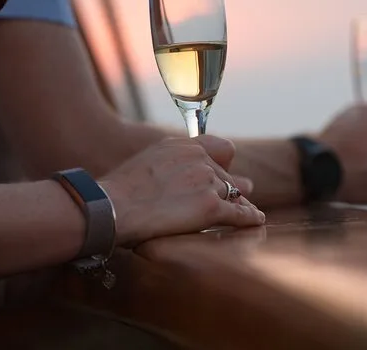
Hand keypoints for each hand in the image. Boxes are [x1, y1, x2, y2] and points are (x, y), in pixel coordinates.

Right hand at [99, 137, 264, 246]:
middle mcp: (199, 159)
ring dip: (239, 203)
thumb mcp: (148, 160)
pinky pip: (239, 212)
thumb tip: (185, 172)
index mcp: (184, 146)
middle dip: (231, 188)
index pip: (221, 148)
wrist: (110, 207)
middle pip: (227, 176)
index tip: (224, 172)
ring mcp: (207, 182)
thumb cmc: (120, 191)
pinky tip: (256, 221)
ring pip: (233, 194)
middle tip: (240, 195)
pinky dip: (250, 218)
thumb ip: (174, 161)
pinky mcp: (210, 206)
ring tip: (248, 211)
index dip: (224, 163)